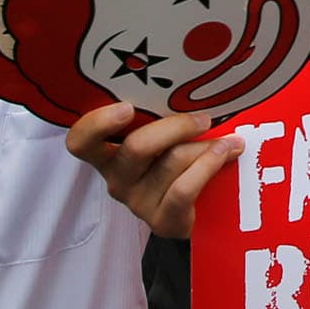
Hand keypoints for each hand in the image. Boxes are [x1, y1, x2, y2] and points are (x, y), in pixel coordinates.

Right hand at [67, 103, 239, 237]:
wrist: (193, 215)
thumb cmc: (175, 163)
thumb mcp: (161, 139)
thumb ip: (161, 118)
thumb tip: (192, 87)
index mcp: (108, 154)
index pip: (81, 141)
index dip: (96, 124)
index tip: (127, 107)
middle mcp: (117, 178)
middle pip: (137, 147)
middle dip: (176, 127)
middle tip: (204, 118)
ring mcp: (137, 202)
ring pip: (171, 162)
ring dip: (205, 147)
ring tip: (229, 140)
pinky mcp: (161, 221)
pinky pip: (184, 189)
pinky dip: (209, 166)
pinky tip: (227, 153)